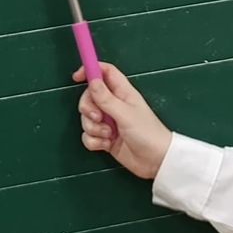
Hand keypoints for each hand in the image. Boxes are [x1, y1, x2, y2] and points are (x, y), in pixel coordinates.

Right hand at [76, 63, 172, 179]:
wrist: (156, 161)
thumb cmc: (148, 133)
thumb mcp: (125, 114)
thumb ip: (106, 99)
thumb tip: (92, 81)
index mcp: (123, 93)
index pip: (105, 72)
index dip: (90, 70)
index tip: (77, 77)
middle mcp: (114, 105)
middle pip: (90, 97)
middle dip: (88, 108)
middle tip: (98, 117)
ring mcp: (109, 122)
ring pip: (87, 118)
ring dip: (93, 128)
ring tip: (109, 135)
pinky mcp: (105, 138)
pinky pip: (89, 136)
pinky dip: (94, 141)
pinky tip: (106, 145)